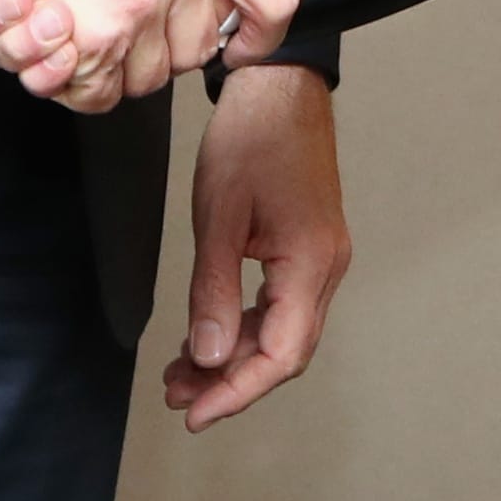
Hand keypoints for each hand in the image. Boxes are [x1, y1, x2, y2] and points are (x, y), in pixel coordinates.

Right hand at [0, 0, 256, 103]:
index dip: (257, 26)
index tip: (239, 36)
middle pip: (199, 48)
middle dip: (165, 38)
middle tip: (118, 1)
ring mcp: (136, 2)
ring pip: (149, 73)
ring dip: (116, 59)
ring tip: (75, 10)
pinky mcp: (91, 37)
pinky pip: (102, 91)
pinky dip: (77, 78)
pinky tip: (53, 34)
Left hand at [163, 63, 349, 429]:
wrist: (278, 87)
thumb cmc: (251, 139)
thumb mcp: (219, 218)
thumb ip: (212, 292)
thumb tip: (205, 357)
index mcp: (311, 263)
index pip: (281, 355)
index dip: (236, 392)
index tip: (194, 413)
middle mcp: (326, 268)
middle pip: (284, 351)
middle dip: (229, 380)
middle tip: (175, 394)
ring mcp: (321, 259)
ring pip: (280, 330)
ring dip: (232, 354)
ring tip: (179, 371)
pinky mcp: (308, 247)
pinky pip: (278, 304)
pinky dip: (241, 324)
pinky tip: (206, 331)